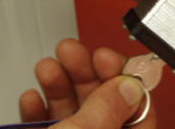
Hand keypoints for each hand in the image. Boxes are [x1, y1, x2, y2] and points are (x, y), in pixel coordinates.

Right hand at [19, 38, 154, 127]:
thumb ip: (109, 106)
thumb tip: (128, 85)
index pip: (141, 111)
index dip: (127, 80)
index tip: (110, 58)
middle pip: (103, 104)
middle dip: (86, 73)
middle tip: (73, 52)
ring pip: (74, 112)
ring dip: (59, 84)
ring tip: (49, 67)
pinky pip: (48, 126)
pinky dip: (39, 110)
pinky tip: (33, 97)